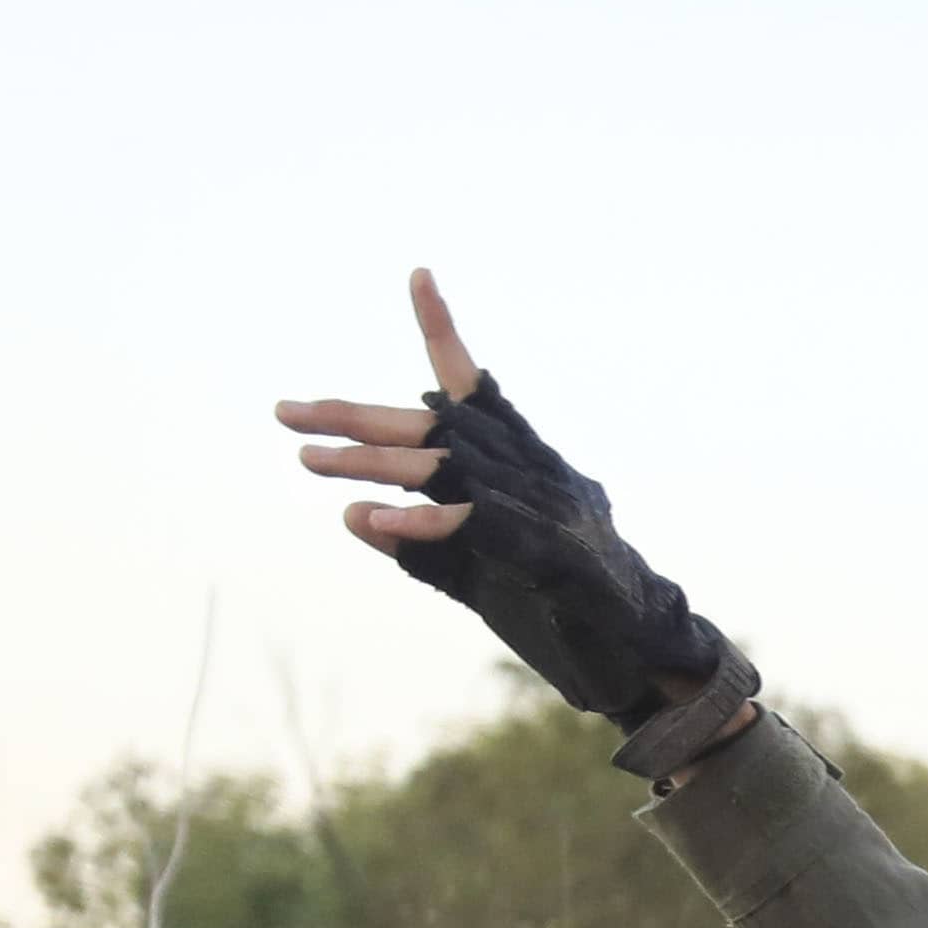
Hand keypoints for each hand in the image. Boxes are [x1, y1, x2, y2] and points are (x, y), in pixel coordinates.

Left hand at [274, 268, 751, 757]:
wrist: (638, 651)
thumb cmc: (565, 608)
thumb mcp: (478, 569)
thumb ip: (423, 542)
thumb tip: (354, 515)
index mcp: (522, 460)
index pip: (474, 386)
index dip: (444, 332)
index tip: (418, 275)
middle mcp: (530, 467)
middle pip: (431, 424)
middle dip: (354, 417)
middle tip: (289, 413)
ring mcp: (538, 502)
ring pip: (437, 466)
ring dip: (368, 462)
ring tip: (309, 458)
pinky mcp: (542, 544)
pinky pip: (468, 522)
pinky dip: (419, 520)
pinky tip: (369, 516)